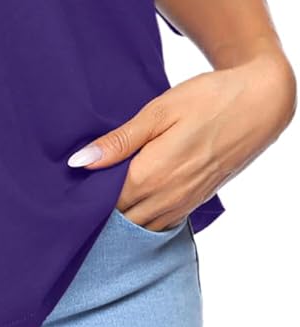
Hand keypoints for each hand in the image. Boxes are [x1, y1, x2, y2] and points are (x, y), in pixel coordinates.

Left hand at [67, 52, 296, 230]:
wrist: (260, 104)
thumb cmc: (208, 100)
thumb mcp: (158, 112)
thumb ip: (119, 141)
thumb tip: (80, 162)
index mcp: (152, 175)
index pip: (104, 202)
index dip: (83, 196)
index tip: (66, 187)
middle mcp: (167, 197)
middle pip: (119, 219)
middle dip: (97, 211)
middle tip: (76, 195)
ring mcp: (185, 203)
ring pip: (140, 226)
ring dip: (120, 218)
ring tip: (98, 200)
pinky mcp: (197, 202)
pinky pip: (162, 223)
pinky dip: (143, 219)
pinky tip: (131, 202)